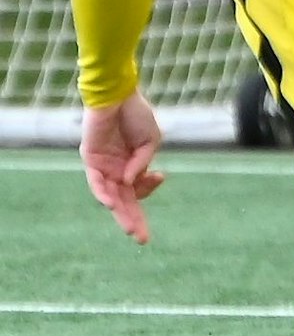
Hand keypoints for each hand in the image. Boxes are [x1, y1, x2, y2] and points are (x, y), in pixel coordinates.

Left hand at [80, 94, 165, 244]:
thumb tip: (131, 181)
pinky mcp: (90, 159)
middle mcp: (116, 169)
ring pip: (111, 196)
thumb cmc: (136, 115)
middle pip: (124, 201)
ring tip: (131, 229)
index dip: (149, 189)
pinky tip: (111, 203)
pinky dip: (103, 193)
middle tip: (143, 239)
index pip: (139, 189)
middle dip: (134, 220)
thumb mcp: (152, 140)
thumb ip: (144, 162)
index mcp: (132, 165)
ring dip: (121, 213)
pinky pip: (96, 182)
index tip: (161, 176)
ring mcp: (103, 166)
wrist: (119, 96)